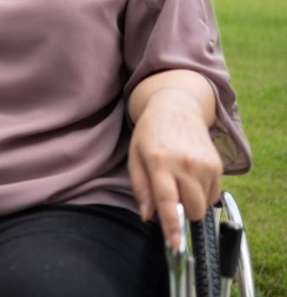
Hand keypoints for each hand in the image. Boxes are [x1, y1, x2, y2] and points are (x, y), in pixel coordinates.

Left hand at [128, 87, 221, 249]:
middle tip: (171, 194)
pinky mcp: (217, 165)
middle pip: (192, 209)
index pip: (167, 201)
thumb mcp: (135, 156)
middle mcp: (184, 163)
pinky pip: (214, 194)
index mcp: (159, 162)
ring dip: (192, 202)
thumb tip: (147, 215)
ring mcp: (204, 164)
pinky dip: (203, 194)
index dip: (172, 226)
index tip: (175, 243)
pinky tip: (191, 176)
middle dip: (183, 212)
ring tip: (179, 180)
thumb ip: (140, 188)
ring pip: (204, 205)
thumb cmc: (150, 133)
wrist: (175, 108)